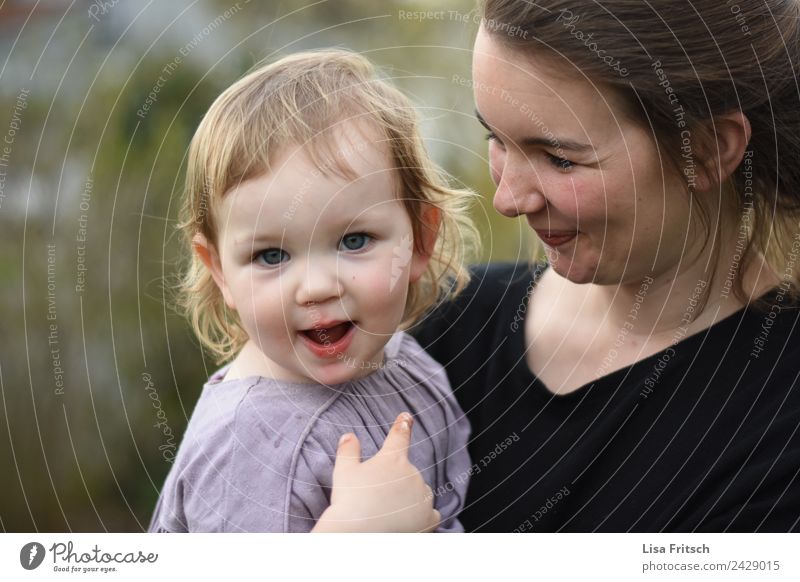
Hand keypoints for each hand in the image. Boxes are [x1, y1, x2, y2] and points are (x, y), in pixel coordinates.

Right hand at [312, 413, 440, 532]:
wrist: (359, 536)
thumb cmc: (350, 502)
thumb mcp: (343, 472)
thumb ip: (348, 450)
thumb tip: (349, 436)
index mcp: (392, 459)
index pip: (399, 436)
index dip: (402, 424)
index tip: (406, 417)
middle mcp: (412, 474)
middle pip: (406, 472)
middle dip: (395, 481)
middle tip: (376, 496)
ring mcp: (422, 496)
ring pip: (420, 492)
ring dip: (410, 497)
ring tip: (389, 512)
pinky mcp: (429, 518)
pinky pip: (431, 513)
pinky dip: (423, 516)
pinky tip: (409, 522)